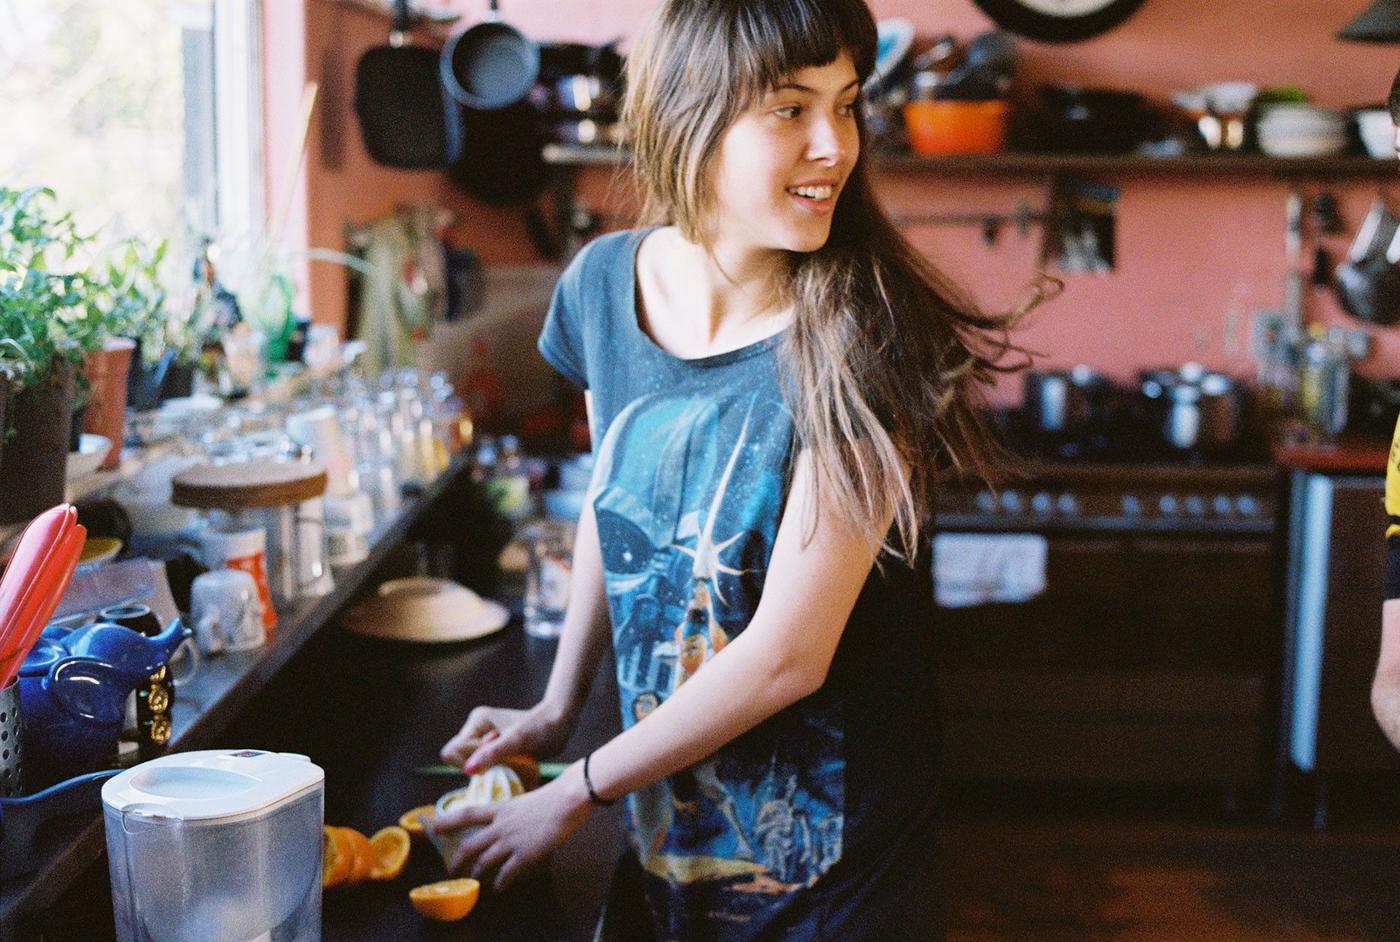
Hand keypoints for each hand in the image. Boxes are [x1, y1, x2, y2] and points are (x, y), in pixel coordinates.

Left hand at [430, 764, 593, 890]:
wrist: (568, 799)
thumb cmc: (554, 796)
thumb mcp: (527, 800)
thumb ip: (516, 812)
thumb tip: (514, 819)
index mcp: (502, 809)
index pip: (468, 814)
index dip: (449, 821)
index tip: (435, 827)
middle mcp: (501, 825)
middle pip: (470, 845)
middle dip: (457, 860)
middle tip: (450, 869)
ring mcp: (511, 840)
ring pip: (484, 862)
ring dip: (477, 874)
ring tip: (475, 881)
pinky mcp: (525, 854)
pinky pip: (506, 873)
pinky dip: (500, 883)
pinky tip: (499, 888)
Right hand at [440, 703, 573, 773]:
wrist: (560, 724)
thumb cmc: (540, 728)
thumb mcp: (517, 741)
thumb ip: (492, 754)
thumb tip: (468, 771)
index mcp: (476, 722)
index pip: (452, 752)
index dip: (469, 761)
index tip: (495, 758)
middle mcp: (476, 730)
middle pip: (460, 761)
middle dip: (482, 766)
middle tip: (508, 758)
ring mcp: (484, 740)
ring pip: (473, 767)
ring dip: (491, 770)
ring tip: (513, 760)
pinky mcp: (494, 750)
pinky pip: (484, 768)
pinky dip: (497, 772)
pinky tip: (515, 766)